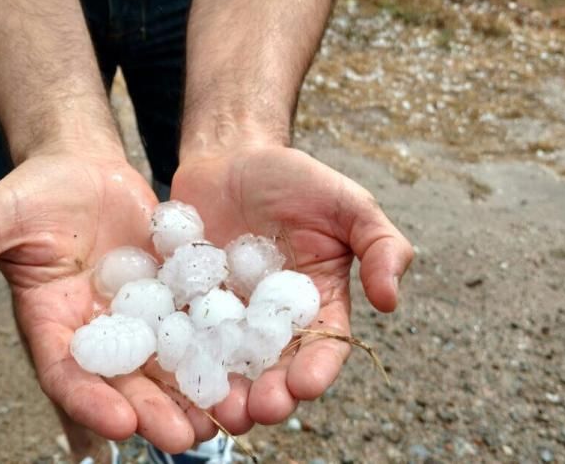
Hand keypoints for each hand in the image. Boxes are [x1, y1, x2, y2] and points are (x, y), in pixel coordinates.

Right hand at [0, 153, 207, 452]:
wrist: (84, 167)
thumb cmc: (35, 188)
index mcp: (50, 325)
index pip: (65, 373)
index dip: (87, 400)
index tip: (116, 423)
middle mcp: (96, 333)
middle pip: (123, 383)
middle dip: (150, 412)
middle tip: (183, 438)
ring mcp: (138, 319)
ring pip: (165, 367)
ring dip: (191, 395)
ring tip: (226, 419)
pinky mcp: (173, 299)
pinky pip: (197, 329)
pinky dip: (218, 352)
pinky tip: (248, 370)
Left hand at [171, 145, 413, 427]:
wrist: (230, 155)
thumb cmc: (294, 178)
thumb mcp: (347, 203)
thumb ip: (380, 245)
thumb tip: (391, 301)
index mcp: (316, 304)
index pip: (322, 348)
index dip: (316, 370)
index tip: (306, 385)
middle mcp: (271, 322)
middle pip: (273, 370)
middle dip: (269, 395)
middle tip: (259, 410)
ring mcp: (225, 317)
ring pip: (227, 366)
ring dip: (225, 393)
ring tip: (220, 408)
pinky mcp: (185, 305)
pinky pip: (181, 336)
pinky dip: (179, 359)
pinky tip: (174, 374)